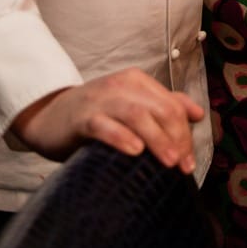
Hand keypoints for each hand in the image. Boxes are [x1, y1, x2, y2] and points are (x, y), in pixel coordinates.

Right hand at [10, 68, 204, 171]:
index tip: (189, 162)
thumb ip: (164, 105)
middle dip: (176, 138)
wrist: (48, 116)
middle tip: (182, 166)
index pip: (171, 106)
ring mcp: (100, 100)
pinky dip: (121, 137)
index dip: (185, 133)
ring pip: (137, 115)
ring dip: (157, 138)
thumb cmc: (95, 115)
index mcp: (137, 81)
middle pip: (159, 109)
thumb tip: (198, 113)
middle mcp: (121, 85)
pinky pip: (104, 125)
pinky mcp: (81, 117)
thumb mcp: (131, 106)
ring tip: (169, 161)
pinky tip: (135, 151)